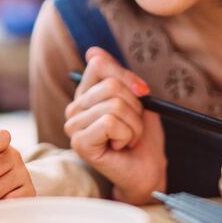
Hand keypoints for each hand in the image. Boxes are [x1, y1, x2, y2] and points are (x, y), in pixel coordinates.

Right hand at [64, 47, 165, 203]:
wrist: (147, 170)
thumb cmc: (142, 138)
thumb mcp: (135, 99)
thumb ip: (117, 75)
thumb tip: (92, 52)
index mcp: (86, 95)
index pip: (99, 65)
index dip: (127, 77)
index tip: (142, 94)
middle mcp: (75, 109)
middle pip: (111, 87)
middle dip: (135, 108)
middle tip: (133, 126)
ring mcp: (74, 126)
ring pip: (114, 106)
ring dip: (133, 125)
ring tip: (129, 139)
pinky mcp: (80, 143)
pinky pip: (110, 122)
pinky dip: (127, 135)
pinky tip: (121, 147)